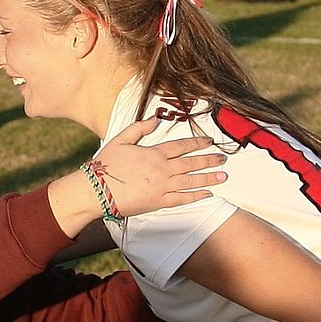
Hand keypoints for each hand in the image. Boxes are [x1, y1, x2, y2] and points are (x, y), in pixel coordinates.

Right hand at [93, 117, 226, 217]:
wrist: (97, 190)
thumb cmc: (106, 165)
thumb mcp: (121, 140)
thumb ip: (139, 128)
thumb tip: (156, 119)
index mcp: (154, 153)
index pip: (182, 146)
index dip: (197, 143)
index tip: (209, 142)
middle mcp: (162, 169)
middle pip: (191, 163)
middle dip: (209, 160)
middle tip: (223, 159)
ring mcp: (162, 187)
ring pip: (191, 181)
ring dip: (208, 178)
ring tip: (223, 176)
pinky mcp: (158, 202)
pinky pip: (182, 199)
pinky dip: (196, 196)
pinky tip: (208, 194)